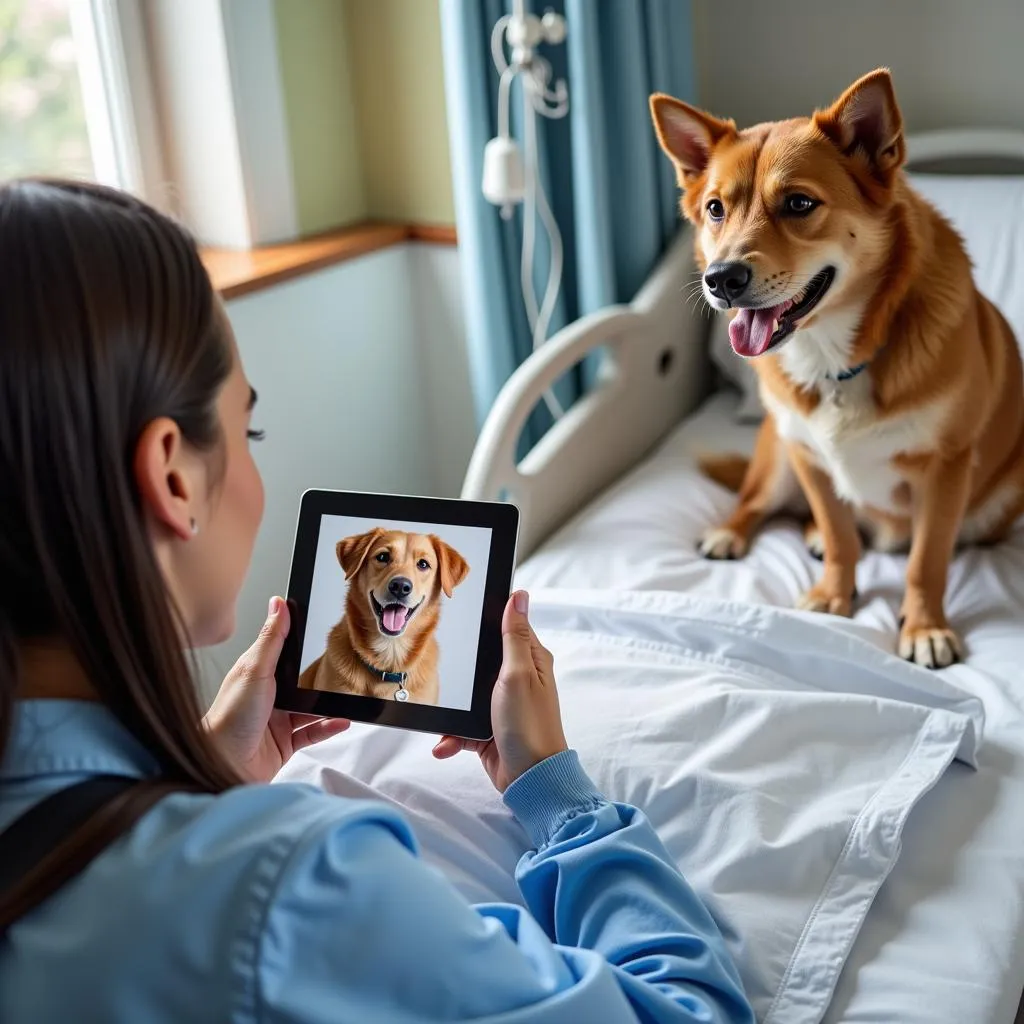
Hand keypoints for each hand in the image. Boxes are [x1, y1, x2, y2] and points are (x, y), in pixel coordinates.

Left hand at [203, 597, 349, 782]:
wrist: (221, 765)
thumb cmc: (229, 718)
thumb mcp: (255, 670)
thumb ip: (271, 638)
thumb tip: (279, 604)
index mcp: (256, 674)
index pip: (281, 650)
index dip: (297, 638)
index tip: (317, 624)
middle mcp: (267, 696)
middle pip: (300, 681)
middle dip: (319, 677)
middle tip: (343, 665)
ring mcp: (276, 721)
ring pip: (310, 708)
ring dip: (328, 704)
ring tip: (347, 695)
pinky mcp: (284, 744)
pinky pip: (313, 732)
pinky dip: (329, 726)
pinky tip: (341, 719)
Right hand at [432, 591, 566, 791]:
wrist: (528, 780)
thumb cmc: (529, 726)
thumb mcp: (517, 674)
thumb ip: (514, 636)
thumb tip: (519, 596)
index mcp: (531, 660)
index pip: (509, 627)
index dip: (489, 619)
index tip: (464, 614)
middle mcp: (518, 679)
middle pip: (482, 660)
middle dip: (462, 668)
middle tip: (444, 668)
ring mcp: (502, 705)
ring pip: (467, 695)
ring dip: (452, 709)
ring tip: (442, 718)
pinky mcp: (489, 729)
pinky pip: (462, 725)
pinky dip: (452, 735)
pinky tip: (445, 743)